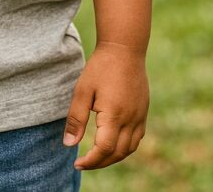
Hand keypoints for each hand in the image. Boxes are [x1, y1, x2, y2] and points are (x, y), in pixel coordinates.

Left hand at [63, 41, 148, 170]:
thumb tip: (69, 145)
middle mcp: (131, 119)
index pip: (104, 150)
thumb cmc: (101, 67)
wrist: (124, 48)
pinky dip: (125, 147)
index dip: (91, 161)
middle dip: (100, 162)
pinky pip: (136, 138)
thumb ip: (76, 119)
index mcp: (114, 115)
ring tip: (97, 156)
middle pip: (118, 154)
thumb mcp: (83, 90)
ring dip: (113, 157)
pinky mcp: (143, 111)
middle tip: (84, 162)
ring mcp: (140, 116)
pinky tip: (113, 143)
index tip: (77, 163)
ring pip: (129, 149)